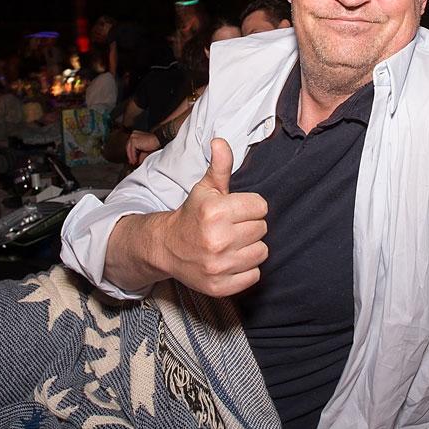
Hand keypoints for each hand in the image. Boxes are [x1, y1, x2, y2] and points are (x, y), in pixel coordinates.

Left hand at [126, 130, 159, 166]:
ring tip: (134, 162)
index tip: (132, 159)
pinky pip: (131, 151)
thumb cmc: (154, 144)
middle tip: (132, 162)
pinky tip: (135, 160)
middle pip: (128, 147)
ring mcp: (133, 137)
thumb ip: (139, 154)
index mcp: (136, 134)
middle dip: (130, 155)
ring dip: (131, 157)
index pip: (130, 145)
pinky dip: (133, 156)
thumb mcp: (145, 150)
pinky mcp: (134, 141)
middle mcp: (133, 134)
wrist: (158, 141)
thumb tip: (137, 161)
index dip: (131, 153)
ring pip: (129, 149)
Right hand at [154, 138, 267, 296]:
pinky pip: (254, 275)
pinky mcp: (220, 286)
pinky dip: (246, 269)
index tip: (237, 210)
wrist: (166, 247)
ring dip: (251, 248)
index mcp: (215, 211)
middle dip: (250, 226)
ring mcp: (219, 266)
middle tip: (233, 227)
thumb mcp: (205, 189)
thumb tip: (220, 141)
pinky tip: (231, 260)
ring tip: (233, 243)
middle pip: (262, 229)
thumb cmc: (192, 215)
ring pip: (261, 252)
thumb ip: (219, 166)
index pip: (261, 206)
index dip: (250, 207)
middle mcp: (217, 239)